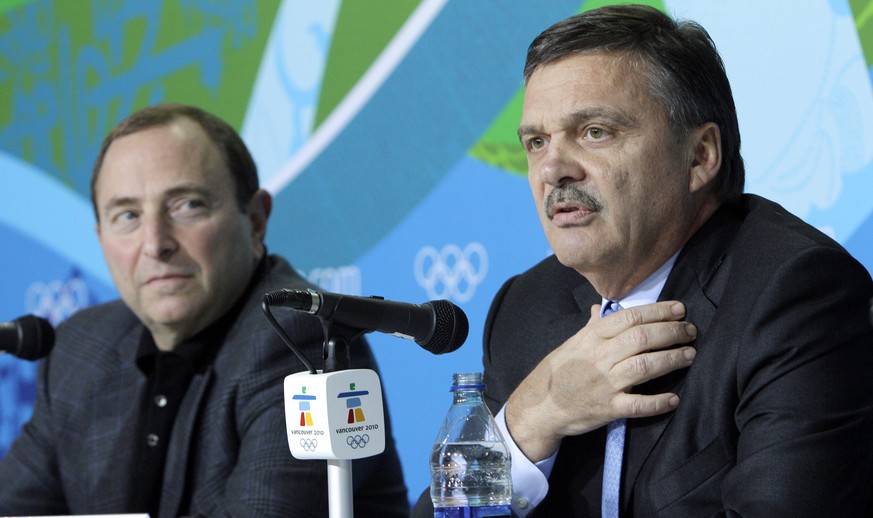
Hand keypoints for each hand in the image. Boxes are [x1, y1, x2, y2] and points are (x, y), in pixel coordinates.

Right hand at [504, 300, 696, 461]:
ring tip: (689, 355)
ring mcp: (605, 383)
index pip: (630, 317)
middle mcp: (599, 357)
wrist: (540, 406)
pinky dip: (658, 402)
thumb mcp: (572, 343)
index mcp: (592, 337)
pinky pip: (638, 405)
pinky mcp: (608, 408)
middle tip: (690, 331)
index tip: (679, 309)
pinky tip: (674, 398)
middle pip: (642, 338)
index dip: (659, 311)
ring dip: (672, 359)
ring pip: (645, 366)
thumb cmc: (558, 372)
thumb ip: (592, 327)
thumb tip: (601, 308)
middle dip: (671, 332)